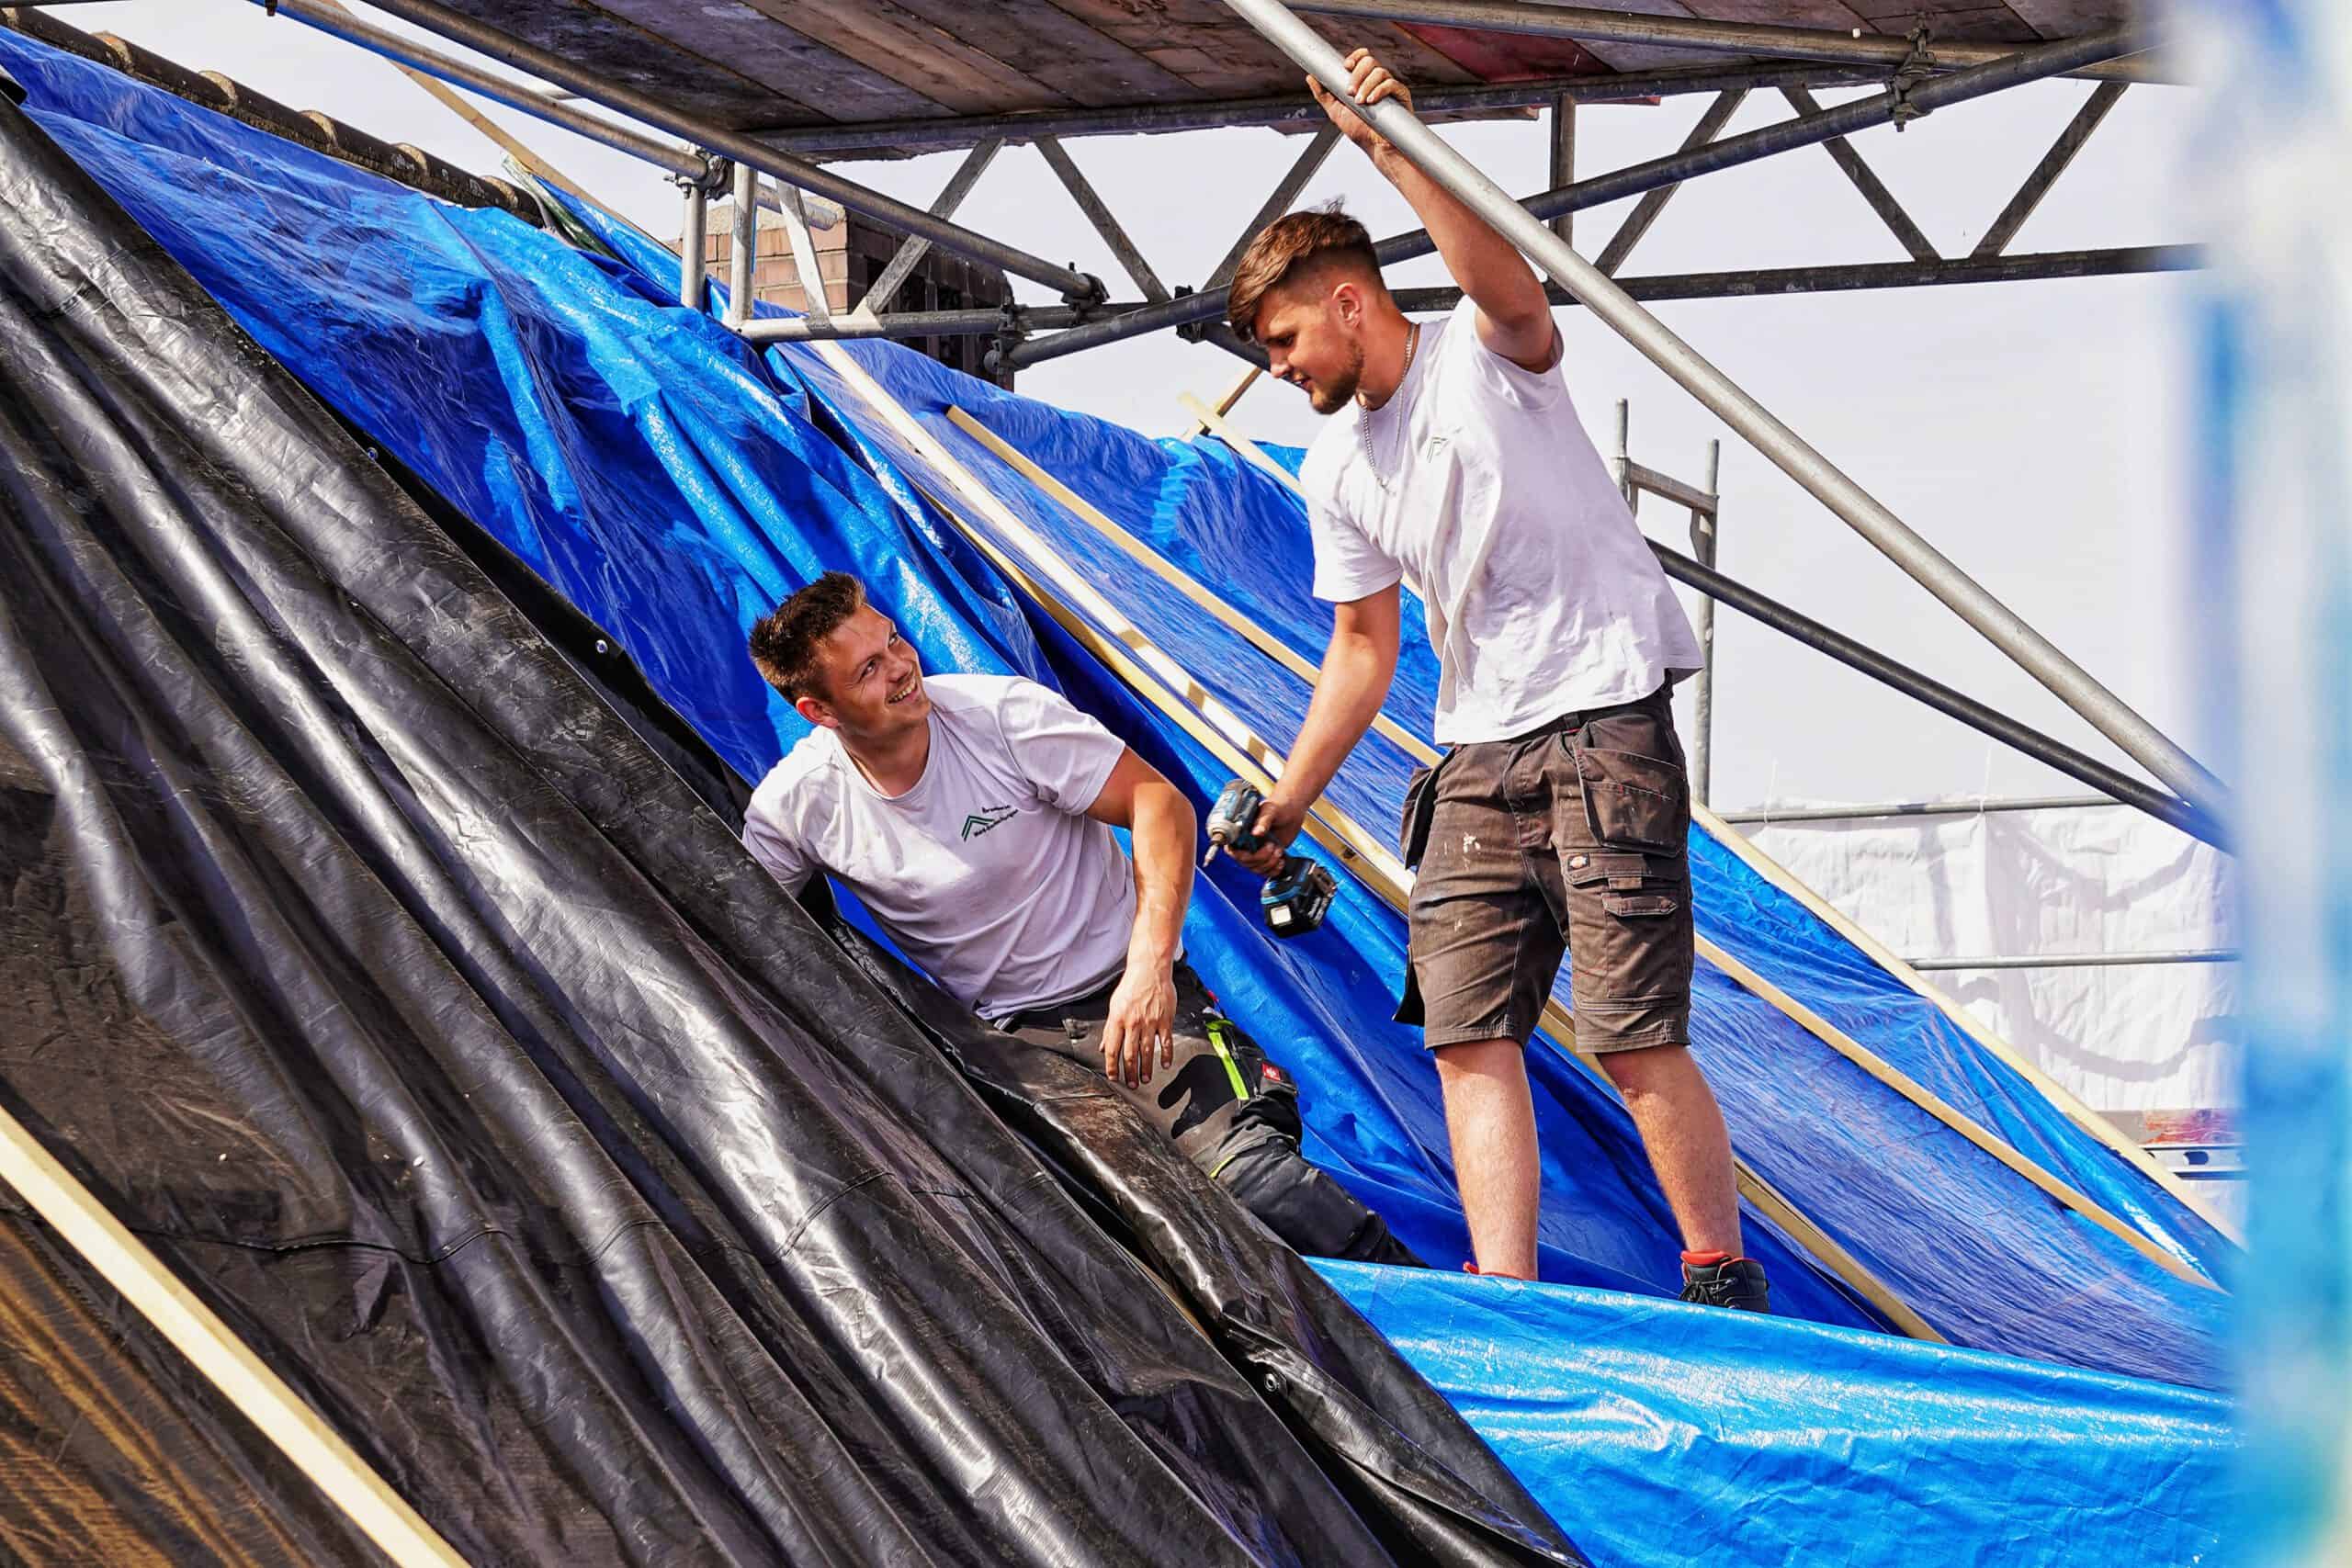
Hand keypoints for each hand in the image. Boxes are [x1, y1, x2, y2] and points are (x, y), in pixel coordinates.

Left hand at [1101, 964, 1176, 1088]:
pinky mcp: (1165, 1020)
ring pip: (1147, 1051)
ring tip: (1145, 1080)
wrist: (1150, 970)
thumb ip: (1110, 1029)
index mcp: (1118, 1019)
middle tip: (1131, 1085)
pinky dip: (1166, 1055)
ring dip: (1146, 1068)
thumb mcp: (1114, 1006)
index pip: (1112, 1049)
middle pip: (1130, 1054)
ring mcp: (1150, 1022)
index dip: (1112, 1066)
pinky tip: (1164, 1065)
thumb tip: (1103, 1047)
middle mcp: (1133, 1023)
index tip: (1114, 1077)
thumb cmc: (1131, 986)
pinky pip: (1166, 1042)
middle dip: (1130, 1073)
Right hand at [1231, 792, 1305, 877]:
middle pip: (1245, 862)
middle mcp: (1246, 844)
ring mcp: (1256, 852)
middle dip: (1260, 858)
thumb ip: (1263, 821)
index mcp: (1241, 832)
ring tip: (1278, 851)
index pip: (1232, 850)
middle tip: (1272, 846)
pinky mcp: (1267, 857)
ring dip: (1269, 864)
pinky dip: (1274, 870)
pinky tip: (1281, 861)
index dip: (1241, 855)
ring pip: (1256, 869)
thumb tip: (1256, 832)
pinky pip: (1266, 872)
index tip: (1254, 850)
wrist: (1291, 811)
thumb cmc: (1278, 806)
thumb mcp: (1269, 811)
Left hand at [1308, 48, 1412, 157]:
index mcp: (1363, 80)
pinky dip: (1380, 90)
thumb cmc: (1359, 131)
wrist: (1376, 147)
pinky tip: (1371, 102)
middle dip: (1357, 75)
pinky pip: (1392, 84)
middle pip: (1369, 61)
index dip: (1355, 57)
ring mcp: (1389, 87)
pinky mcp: (1401, 95)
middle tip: (1350, 93)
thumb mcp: (1336, 112)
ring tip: (1360, 103)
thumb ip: (1323, 94)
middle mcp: (1377, 80)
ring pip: (1379, 72)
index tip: (1346, 66)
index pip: (1361, 58)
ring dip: (1366, 85)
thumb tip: (1310, 76)